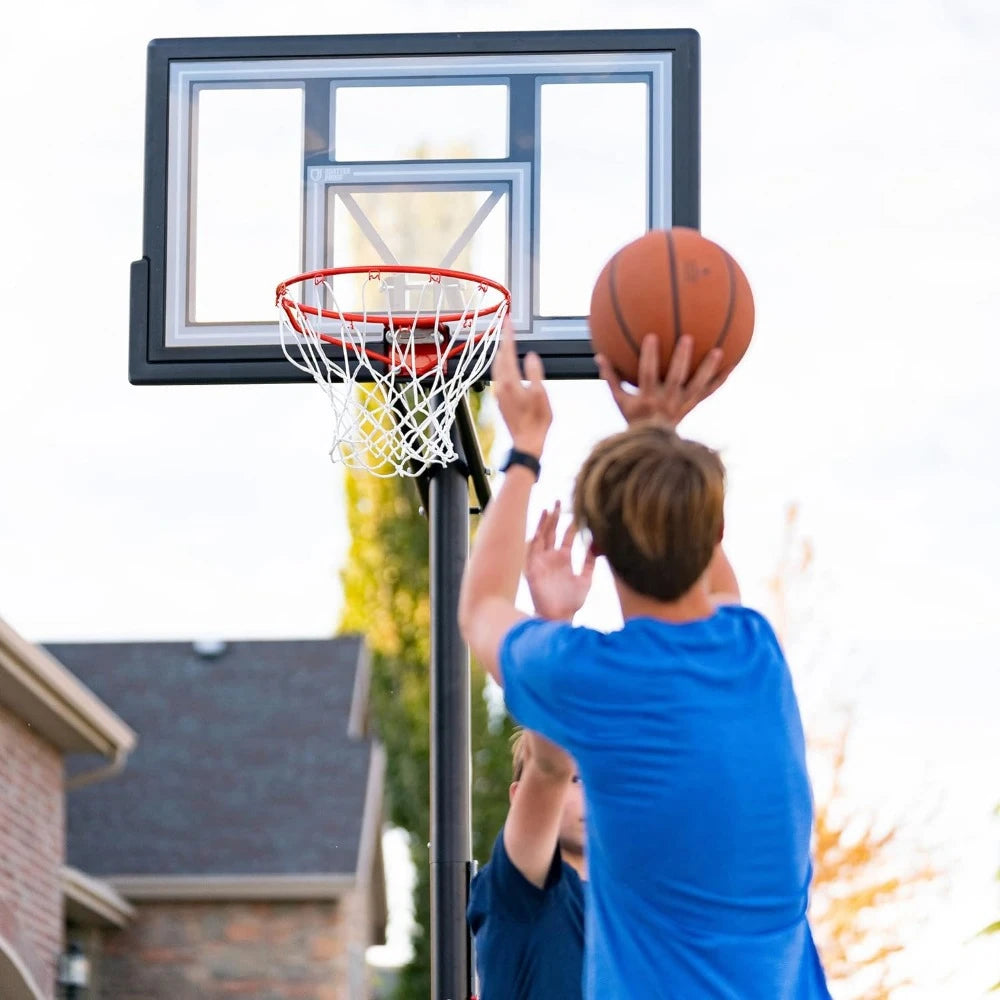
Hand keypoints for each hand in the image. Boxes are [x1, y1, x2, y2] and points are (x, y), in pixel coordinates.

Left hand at [491, 317, 551, 455]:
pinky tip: (508, 366)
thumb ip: (535, 372)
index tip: (509, 321)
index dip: (509, 335)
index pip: (508, 352)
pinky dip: (503, 365)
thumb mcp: (541, 394)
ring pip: (497, 367)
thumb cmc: (536, 422)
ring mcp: (499, 393)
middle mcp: (501, 386)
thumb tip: (532, 357)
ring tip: (507, 343)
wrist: (526, 442)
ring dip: (502, 353)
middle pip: (500, 357)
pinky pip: (499, 376)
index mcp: (510, 382)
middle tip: (508, 328)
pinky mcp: (500, 400)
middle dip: (504, 341)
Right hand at [525, 502, 595, 620]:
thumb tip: (599, 545)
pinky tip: (536, 529)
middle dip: (555, 517)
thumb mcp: (586, 579)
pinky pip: (530, 551)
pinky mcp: (532, 570)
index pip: (566, 537)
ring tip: (548, 509)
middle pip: (552, 533)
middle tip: (559, 501)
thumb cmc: (573, 603)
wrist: (560, 618)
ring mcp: (541, 563)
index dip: (571, 525)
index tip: (576, 511)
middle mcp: (551, 558)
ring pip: (541, 538)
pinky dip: (532, 540)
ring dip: (543, 524)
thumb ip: (590, 562)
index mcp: (564, 560)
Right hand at [596, 334, 727, 428]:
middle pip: (675, 378)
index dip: (649, 356)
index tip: (650, 336)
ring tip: (719, 351)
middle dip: (681, 359)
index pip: (647, 375)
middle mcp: (666, 401)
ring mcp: (683, 404)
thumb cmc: (633, 418)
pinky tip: (733, 363)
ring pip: (697, 385)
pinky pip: (709, 392)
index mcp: (647, 398)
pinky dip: (721, 379)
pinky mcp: (694, 405)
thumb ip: (611, 378)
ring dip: (708, 368)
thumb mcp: (619, 400)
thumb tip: (598, 356)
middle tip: (688, 338)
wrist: (652, 443)